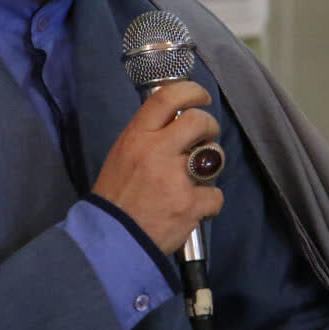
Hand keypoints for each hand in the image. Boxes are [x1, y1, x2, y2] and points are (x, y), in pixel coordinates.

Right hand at [91, 81, 224, 254]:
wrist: (112, 238)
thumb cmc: (116, 195)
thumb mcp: (122, 154)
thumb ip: (148, 136)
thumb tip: (176, 123)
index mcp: (137, 136)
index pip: (168, 98)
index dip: (191, 91)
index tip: (202, 97)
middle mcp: (157, 152)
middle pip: (199, 121)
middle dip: (210, 125)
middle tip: (207, 136)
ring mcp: (175, 179)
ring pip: (214, 156)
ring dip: (212, 164)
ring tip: (199, 176)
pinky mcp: (190, 205)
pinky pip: (216, 194)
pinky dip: (210, 202)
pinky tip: (195, 207)